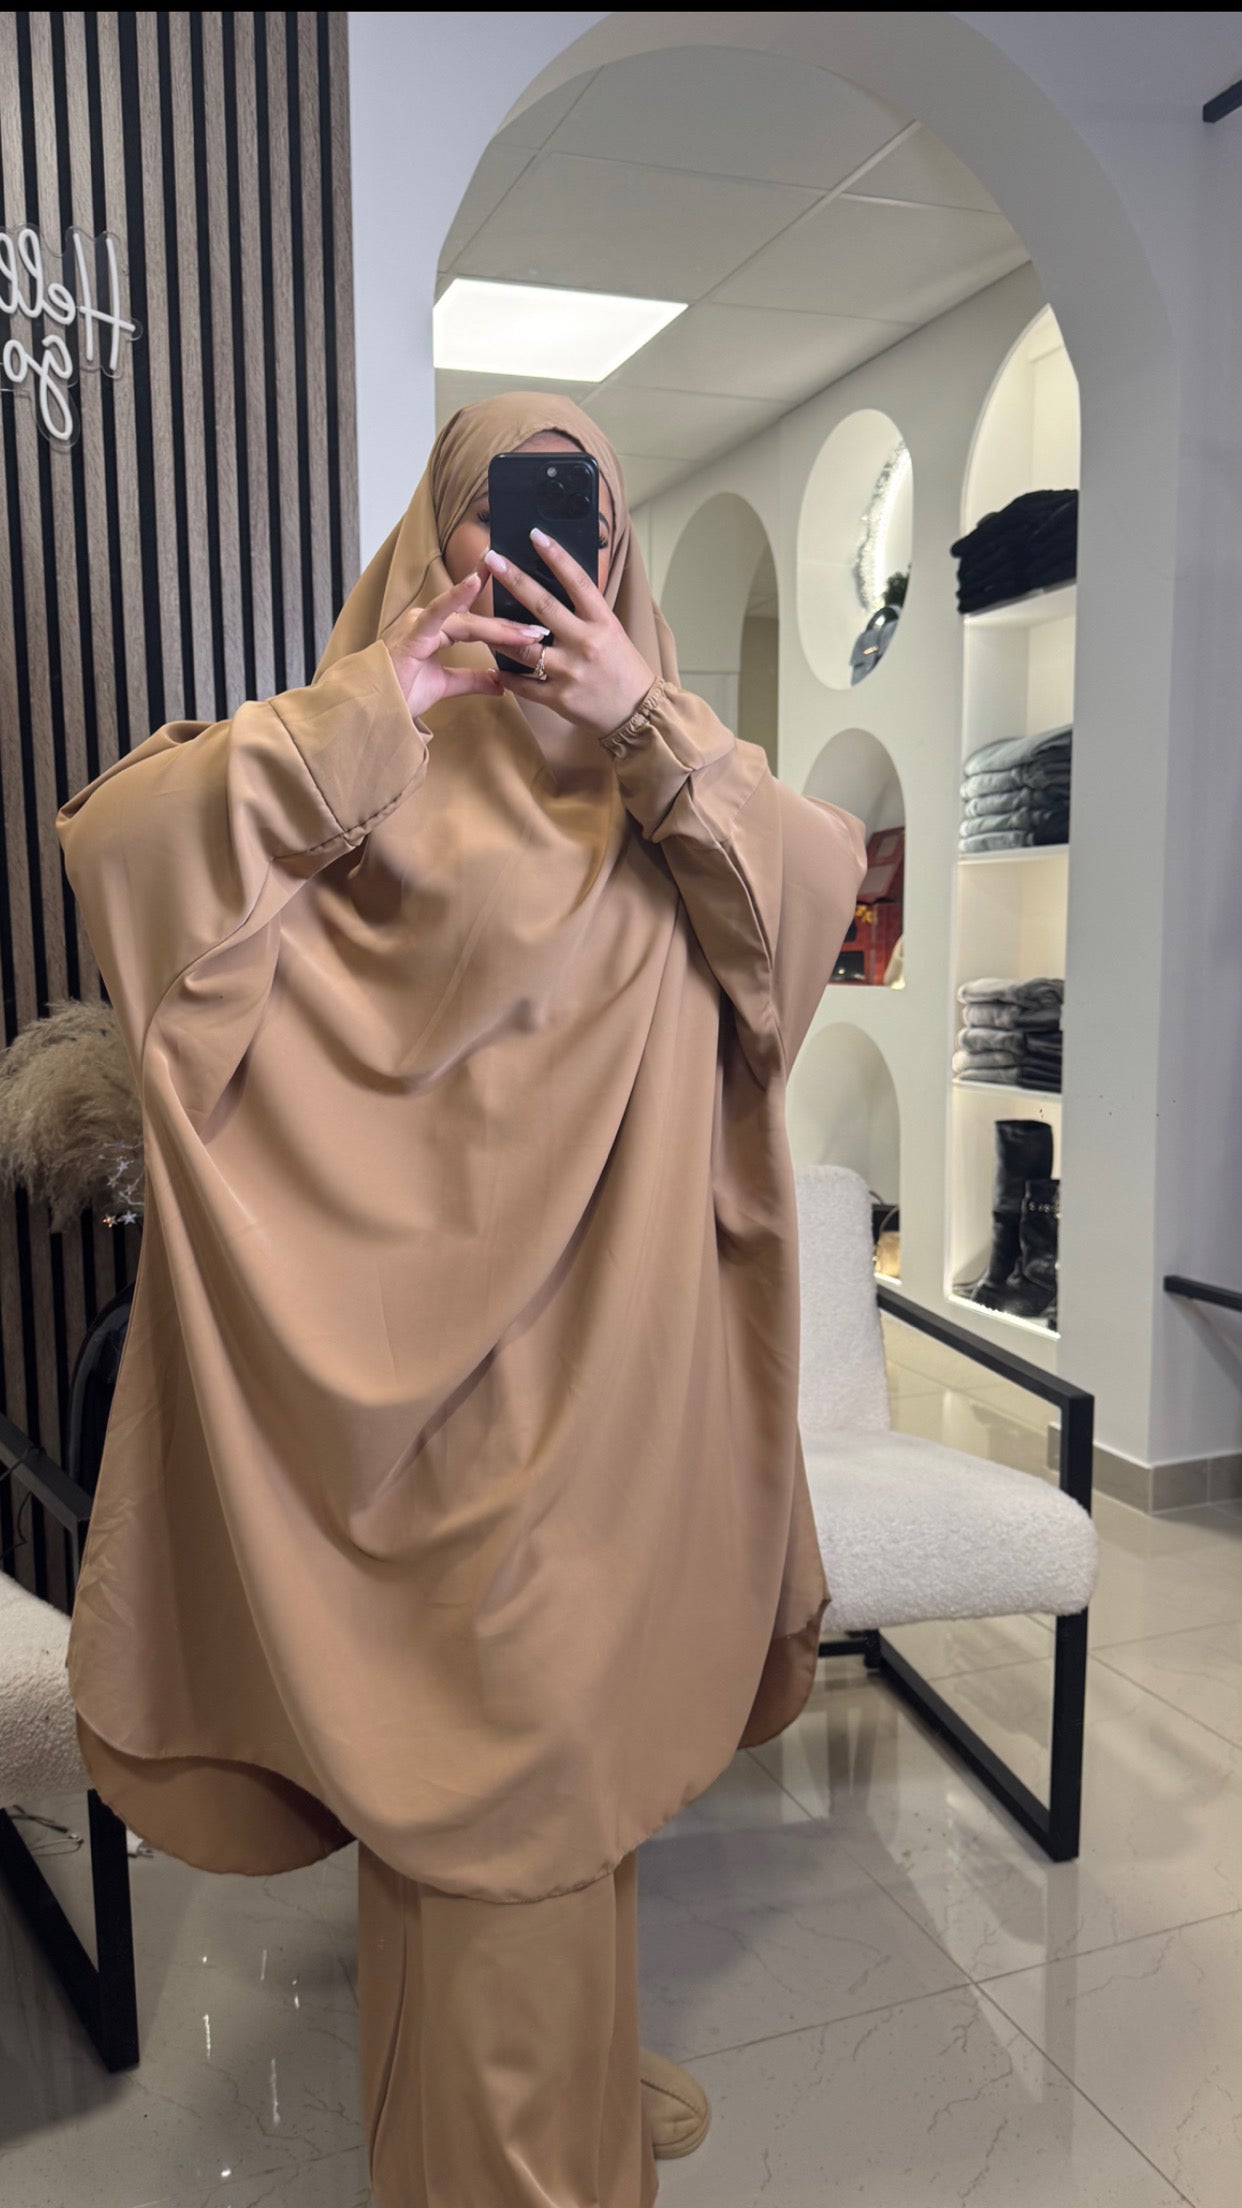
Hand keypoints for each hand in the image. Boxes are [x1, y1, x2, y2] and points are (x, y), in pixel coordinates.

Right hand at [383, 572, 547, 724]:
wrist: (375, 712)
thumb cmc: (401, 695)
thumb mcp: (445, 685)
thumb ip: (473, 679)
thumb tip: (501, 683)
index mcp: (435, 630)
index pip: (476, 621)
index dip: (503, 621)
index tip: (530, 614)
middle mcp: (428, 621)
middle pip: (477, 622)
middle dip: (509, 626)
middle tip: (541, 631)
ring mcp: (419, 624)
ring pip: (467, 622)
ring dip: (498, 627)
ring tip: (528, 630)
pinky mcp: (412, 633)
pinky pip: (438, 613)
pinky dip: (456, 597)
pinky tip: (476, 582)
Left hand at [483, 534, 654, 740]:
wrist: (639, 715)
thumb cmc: (625, 669)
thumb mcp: (612, 633)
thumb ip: (586, 614)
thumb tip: (557, 587)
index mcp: (602, 622)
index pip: (577, 581)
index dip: (556, 556)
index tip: (534, 535)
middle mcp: (585, 643)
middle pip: (543, 605)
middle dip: (514, 579)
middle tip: (491, 557)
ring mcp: (570, 671)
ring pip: (522, 647)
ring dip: (497, 632)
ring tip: (479, 618)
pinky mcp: (559, 698)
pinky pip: (523, 684)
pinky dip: (507, 676)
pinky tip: (495, 667)